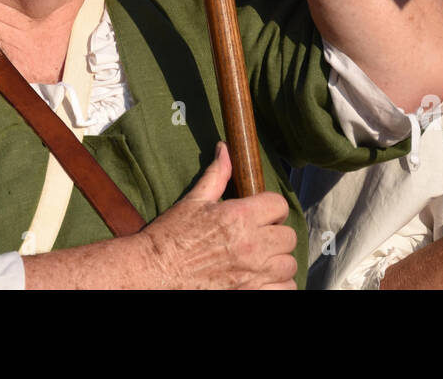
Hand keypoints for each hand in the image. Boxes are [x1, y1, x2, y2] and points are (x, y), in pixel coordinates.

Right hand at [136, 142, 297, 288]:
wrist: (154, 271)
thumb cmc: (171, 236)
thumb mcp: (194, 200)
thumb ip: (217, 174)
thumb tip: (225, 149)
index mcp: (239, 216)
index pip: (280, 205)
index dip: (272, 209)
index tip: (263, 216)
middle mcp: (250, 245)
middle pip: (289, 236)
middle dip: (276, 235)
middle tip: (260, 238)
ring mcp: (252, 274)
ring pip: (289, 265)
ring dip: (278, 262)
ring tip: (262, 261)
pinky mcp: (249, 294)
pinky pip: (285, 290)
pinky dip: (278, 285)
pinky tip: (264, 280)